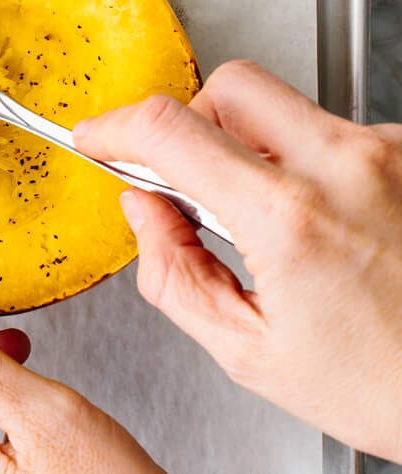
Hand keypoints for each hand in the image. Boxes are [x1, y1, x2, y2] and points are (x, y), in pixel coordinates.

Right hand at [75, 60, 401, 459]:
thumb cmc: (390, 389)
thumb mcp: (255, 356)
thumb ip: (178, 277)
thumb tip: (144, 213)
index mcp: (290, 219)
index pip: (169, 130)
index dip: (115, 128)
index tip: (101, 141)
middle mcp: (345, 166)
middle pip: (232, 84)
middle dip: (195, 122)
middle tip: (195, 180)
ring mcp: (390, 153)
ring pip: (292, 110)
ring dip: (265, 151)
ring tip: (287, 230)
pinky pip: (342, 135)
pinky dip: (318, 167)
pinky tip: (336, 230)